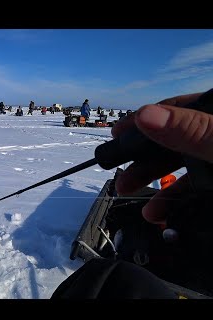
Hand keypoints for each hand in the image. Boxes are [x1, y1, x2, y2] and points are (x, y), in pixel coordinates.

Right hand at [111, 91, 212, 224]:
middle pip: (173, 142)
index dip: (144, 119)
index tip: (117, 133)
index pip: (177, 108)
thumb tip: (145, 115)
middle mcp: (212, 137)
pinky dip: (175, 200)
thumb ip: (190, 130)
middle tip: (118, 171)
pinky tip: (159, 211)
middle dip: (142, 159)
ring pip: (182, 167)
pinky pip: (195, 189)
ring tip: (128, 192)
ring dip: (153, 182)